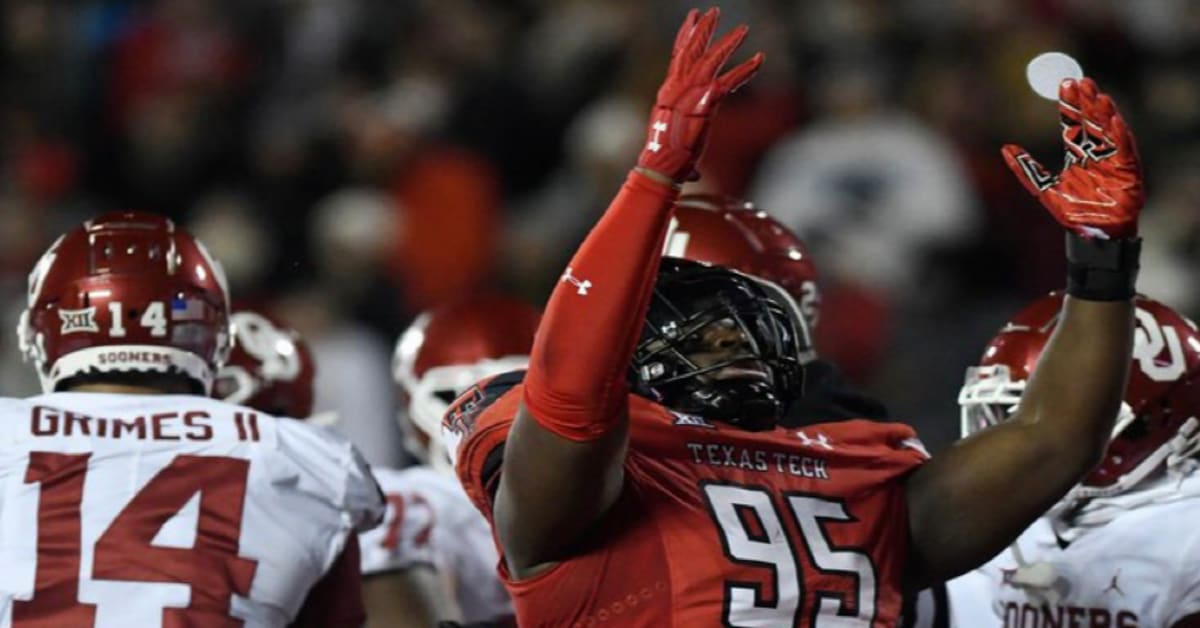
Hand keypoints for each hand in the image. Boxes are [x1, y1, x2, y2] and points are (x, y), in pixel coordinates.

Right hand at [636, 8, 763, 182]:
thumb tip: (692, 175)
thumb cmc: (667, 164)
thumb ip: (687, 154)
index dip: (685, 37)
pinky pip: (729, 81)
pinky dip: (746, 70)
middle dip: (702, 30)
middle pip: (690, 51)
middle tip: (712, 11)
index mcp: (667, 93)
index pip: (677, 58)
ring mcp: (689, 94)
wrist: (662, 167)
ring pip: (710, 59)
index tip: (692, 19)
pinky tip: (760, 59)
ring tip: (743, 29)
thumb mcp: (677, 152)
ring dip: (727, 43)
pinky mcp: (704, 103)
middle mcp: (676, 88)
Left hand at [1002, 77, 1142, 238]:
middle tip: (1080, 81)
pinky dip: (1120, 135)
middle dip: (1087, 101)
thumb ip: (1026, 169)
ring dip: (1104, 113)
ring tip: (1097, 95)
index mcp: (1078, 154)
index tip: (1065, 84)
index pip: (1073, 123)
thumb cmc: (1074, 212)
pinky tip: (1114, 120)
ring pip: (1108, 131)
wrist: (1093, 234)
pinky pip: (1124, 150)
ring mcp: (1113, 160)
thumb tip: (1006, 148)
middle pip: (1091, 121)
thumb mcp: (1043, 189)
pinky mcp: (1127, 171)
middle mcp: (1096, 152)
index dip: (1070, 105)